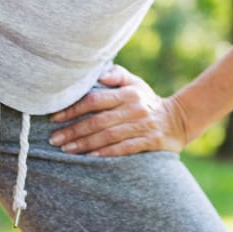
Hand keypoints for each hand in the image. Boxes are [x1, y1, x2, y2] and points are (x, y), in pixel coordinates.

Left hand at [49, 65, 188, 156]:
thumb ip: (117, 76)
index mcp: (128, 93)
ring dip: (85, 144)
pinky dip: (106, 153)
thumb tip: (99, 74)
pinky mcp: (150, 141)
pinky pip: (124, 148)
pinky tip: (90, 157)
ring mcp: (143, 126)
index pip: (96, 99)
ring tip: (65, 149)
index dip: (74, 109)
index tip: (55, 117)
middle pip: (98, 120)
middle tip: (54, 139)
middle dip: (74, 130)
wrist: (178, 120)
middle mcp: (135, 108)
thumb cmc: (146, 101)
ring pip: (108, 136)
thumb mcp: (136, 83)